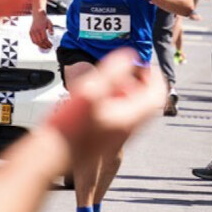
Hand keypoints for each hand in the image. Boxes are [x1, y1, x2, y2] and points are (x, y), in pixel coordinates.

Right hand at [30, 10, 54, 49]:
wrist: (37, 15)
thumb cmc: (44, 19)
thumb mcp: (50, 23)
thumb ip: (51, 29)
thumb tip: (52, 35)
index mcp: (41, 28)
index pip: (44, 38)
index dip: (48, 43)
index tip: (51, 45)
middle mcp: (36, 30)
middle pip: (40, 41)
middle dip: (45, 46)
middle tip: (49, 47)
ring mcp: (32, 32)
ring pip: (36, 42)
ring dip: (40, 46)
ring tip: (45, 47)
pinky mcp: (30, 32)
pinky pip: (33, 40)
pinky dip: (36, 44)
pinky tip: (40, 45)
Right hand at [48, 49, 165, 156]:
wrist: (54, 154)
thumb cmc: (70, 127)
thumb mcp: (90, 90)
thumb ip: (112, 71)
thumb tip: (129, 57)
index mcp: (130, 117)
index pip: (157, 94)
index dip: (155, 74)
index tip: (144, 63)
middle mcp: (129, 128)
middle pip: (148, 101)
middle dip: (139, 81)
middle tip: (127, 70)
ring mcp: (120, 135)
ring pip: (136, 108)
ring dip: (127, 91)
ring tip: (109, 83)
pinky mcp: (110, 138)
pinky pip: (124, 116)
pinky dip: (118, 102)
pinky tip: (99, 98)